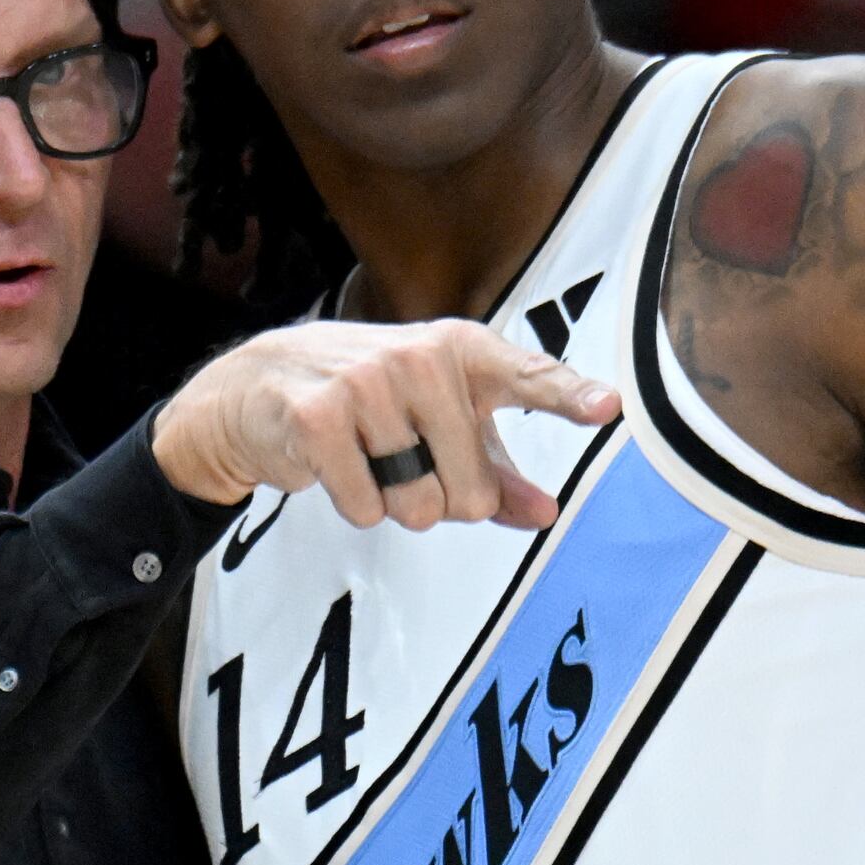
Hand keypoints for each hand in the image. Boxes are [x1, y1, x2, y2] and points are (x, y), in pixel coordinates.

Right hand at [151, 320, 615, 530]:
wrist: (255, 387)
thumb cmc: (364, 406)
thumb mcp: (435, 427)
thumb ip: (494, 472)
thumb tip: (546, 513)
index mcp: (460, 350)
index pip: (526, 376)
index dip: (568, 395)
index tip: (609, 406)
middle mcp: (420, 357)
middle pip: (470, 490)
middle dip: (438, 499)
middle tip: (399, 461)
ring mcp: (367, 381)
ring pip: (417, 504)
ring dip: (391, 503)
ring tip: (362, 457)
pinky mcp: (319, 415)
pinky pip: (366, 506)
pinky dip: (352, 504)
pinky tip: (330, 464)